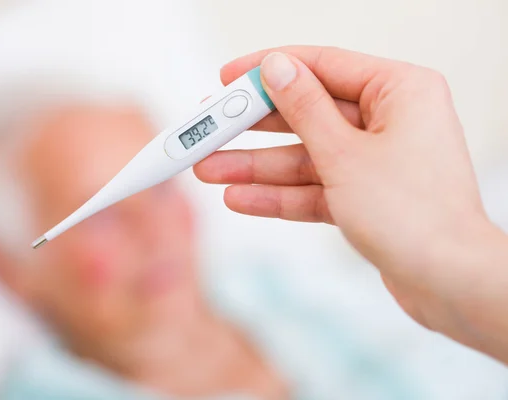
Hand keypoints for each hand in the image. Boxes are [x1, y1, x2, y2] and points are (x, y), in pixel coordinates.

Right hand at [194, 46, 507, 362]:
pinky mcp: (364, 196)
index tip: (228, 78)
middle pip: (306, 115)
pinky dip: (280, 194)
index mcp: (399, 90)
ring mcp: (375, 161)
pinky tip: (240, 198)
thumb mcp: (344, 154)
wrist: (449, 284)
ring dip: (257, 167)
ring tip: (209, 170)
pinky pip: (314, 187)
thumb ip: (304, 108)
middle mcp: (389, 120)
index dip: (268, 70)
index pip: (321, 66)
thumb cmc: (415, 215)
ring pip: (305, 156)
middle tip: (209, 131)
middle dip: (253, 130)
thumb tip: (277, 67)